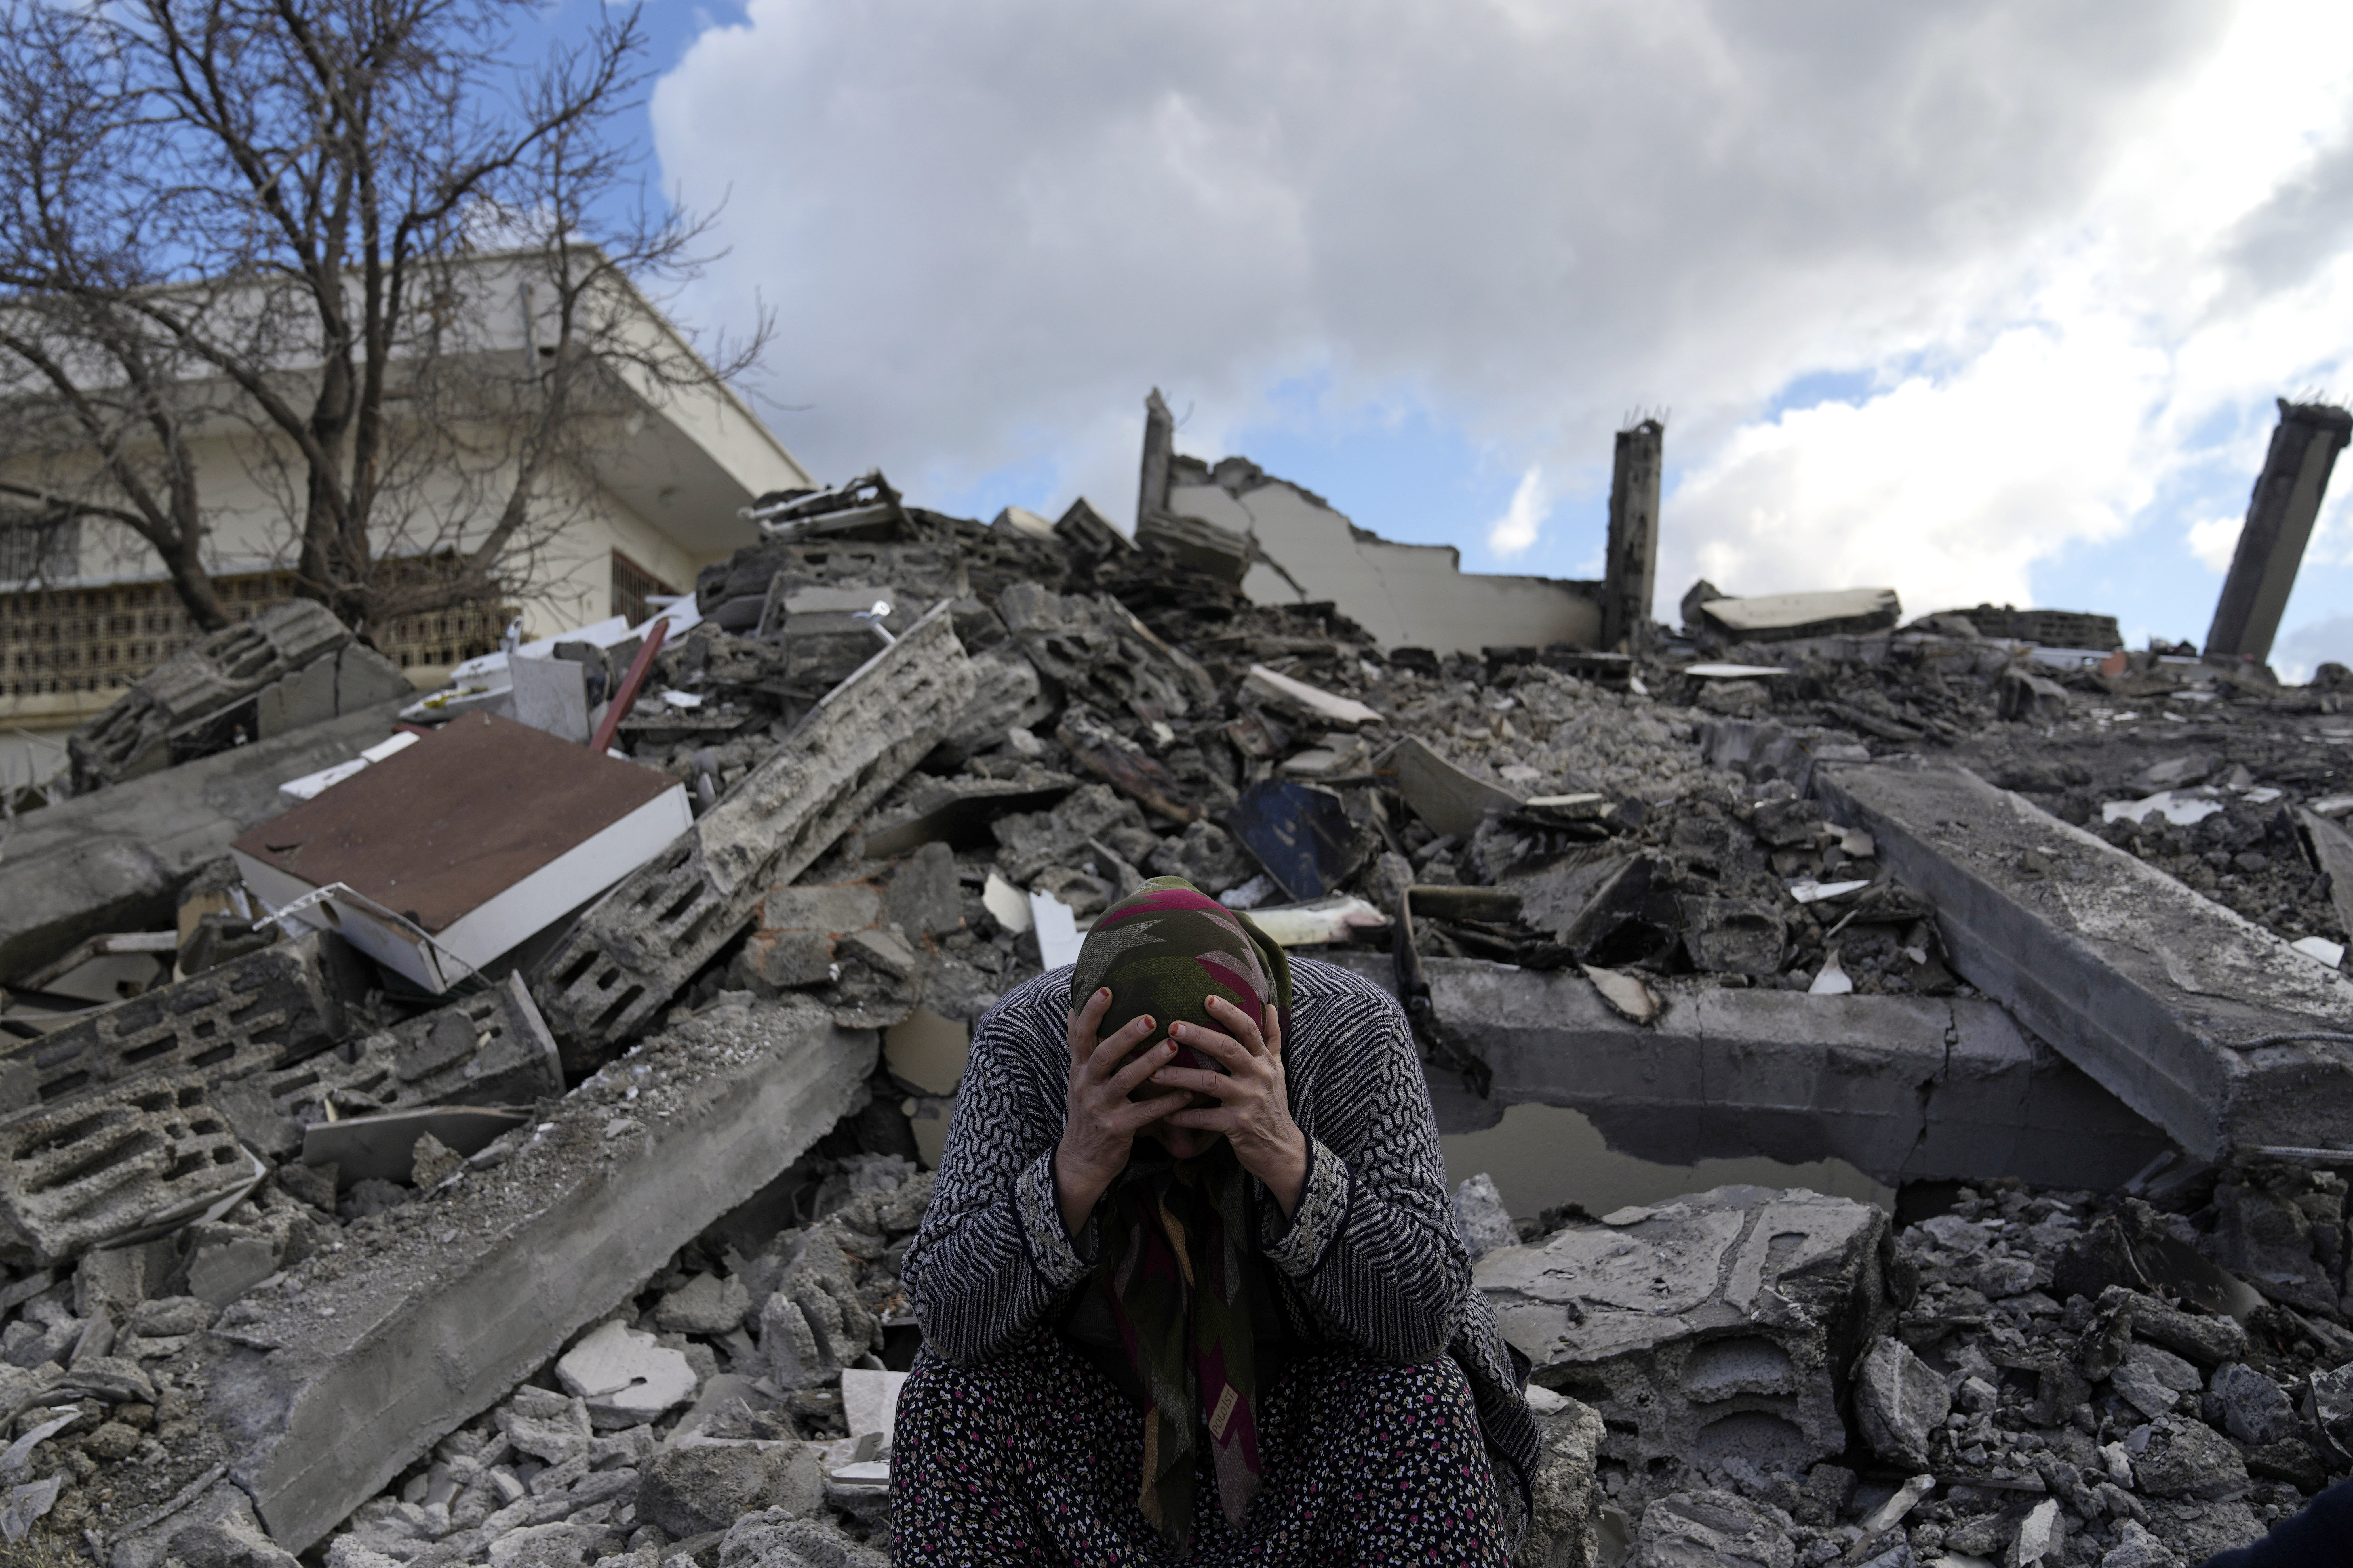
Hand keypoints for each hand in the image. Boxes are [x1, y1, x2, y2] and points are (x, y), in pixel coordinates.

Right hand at [1055, 988, 1189, 1237]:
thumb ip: (1082, 1048)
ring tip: (1173, 1048)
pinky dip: (1167, 1103)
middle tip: (1150, 1018)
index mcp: (1079, 1069)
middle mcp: (1085, 1085)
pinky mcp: (1117, 1130)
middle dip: (1125, 1035)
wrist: (1081, 1160)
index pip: (1080, 1035)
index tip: (1106, 988)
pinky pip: (1145, 1113)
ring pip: (1125, 1081)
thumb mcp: (1080, 1078)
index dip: (1091, 1012)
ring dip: (1150, 1063)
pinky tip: (1188, 1093)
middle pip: (1102, 1054)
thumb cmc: (1089, 1110)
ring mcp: (1100, 1108)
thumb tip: (1074, 1007)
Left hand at [1153, 995, 1309, 1219]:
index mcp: (1264, 1060)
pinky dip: (1183, 1116)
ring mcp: (1248, 1101)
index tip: (1207, 998)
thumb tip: (1268, 1005)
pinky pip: (1205, 1118)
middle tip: (1171, 1027)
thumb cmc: (1273, 1104)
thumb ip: (1272, 1037)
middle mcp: (1258, 1076)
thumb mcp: (1277, 1069)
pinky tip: (1164, 1114)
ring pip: (1210, 1083)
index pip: (1248, 1030)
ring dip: (1180, 1077)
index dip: (1230, 1012)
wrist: (1282, 1149)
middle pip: (1228, 1049)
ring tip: (1154, 1072)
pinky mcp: (1237, 1125)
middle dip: (1199, 1036)